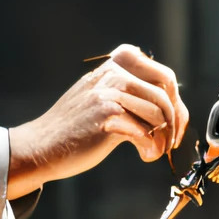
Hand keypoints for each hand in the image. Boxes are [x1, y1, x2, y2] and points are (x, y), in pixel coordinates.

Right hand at [7, 44, 187, 191]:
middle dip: (176, 121)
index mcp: (116, 63)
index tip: (176, 123)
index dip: (176, 102)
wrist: (42, 146)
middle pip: (166, 94)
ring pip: (158, 114)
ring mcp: (109, 92)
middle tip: (173, 140)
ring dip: (163, 139)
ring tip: (155, 151)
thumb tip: (172, 105)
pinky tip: (145, 155)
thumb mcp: (102, 93)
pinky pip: (145, 132)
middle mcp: (114, 72)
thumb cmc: (76, 126)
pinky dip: (151, 148)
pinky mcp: (107, 115)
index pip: (164, 76)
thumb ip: (131, 90)